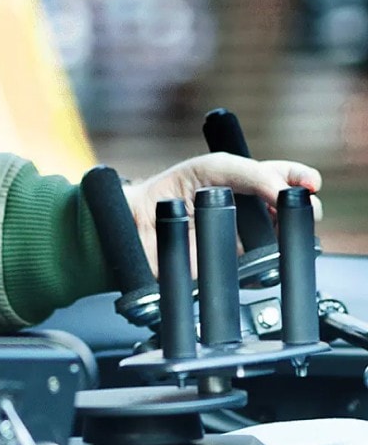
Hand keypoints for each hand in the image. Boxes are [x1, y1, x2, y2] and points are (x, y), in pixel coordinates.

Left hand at [123, 152, 322, 275]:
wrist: (137, 222)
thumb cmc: (171, 191)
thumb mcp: (213, 168)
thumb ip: (251, 173)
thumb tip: (283, 192)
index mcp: (250, 186)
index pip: (290, 181)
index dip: (303, 181)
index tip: (308, 183)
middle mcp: (251, 217)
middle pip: (296, 216)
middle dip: (302, 210)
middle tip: (291, 205)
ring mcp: (243, 245)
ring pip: (282, 248)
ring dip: (285, 238)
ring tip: (274, 226)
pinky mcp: (229, 271)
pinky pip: (257, 276)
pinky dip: (264, 268)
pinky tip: (260, 255)